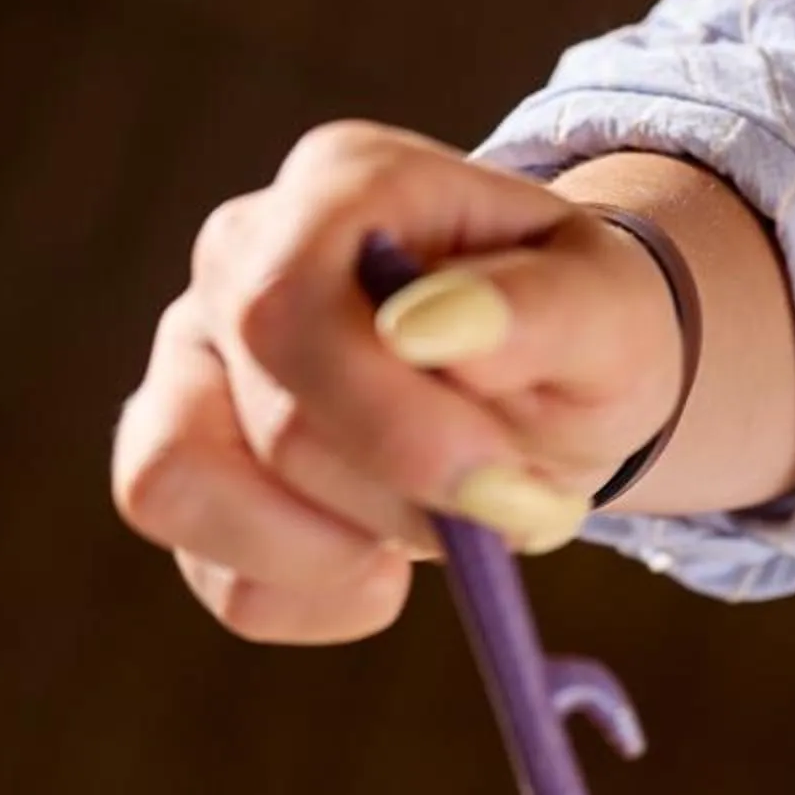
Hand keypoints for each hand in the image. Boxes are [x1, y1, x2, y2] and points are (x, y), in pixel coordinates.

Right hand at [112, 122, 683, 644]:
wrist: (554, 384)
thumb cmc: (577, 334)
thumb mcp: (609, 313)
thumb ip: (540, 310)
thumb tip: (427, 327)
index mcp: (338, 189)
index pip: (290, 309)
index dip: (393, 426)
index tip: (509, 484)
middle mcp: (235, 263)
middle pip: (274, 429)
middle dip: (408, 504)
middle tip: (519, 508)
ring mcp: (189, 370)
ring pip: (186, 492)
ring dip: (339, 555)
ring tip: (439, 534)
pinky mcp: (185, 477)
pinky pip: (223, 585)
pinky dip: (320, 605)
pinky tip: (387, 565)